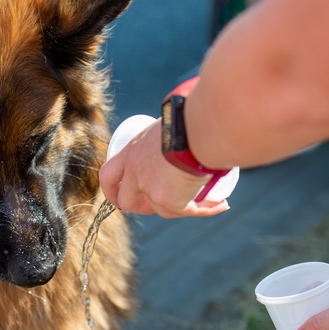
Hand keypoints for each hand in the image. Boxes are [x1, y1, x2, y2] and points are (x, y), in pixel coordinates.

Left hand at [99, 119, 229, 217]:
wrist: (199, 129)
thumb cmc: (188, 118)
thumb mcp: (166, 125)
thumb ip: (168, 133)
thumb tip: (185, 128)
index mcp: (131, 153)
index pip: (108, 177)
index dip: (112, 190)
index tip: (120, 196)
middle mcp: (135, 174)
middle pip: (128, 202)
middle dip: (144, 207)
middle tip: (165, 202)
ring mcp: (151, 190)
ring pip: (163, 210)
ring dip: (183, 206)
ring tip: (207, 197)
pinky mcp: (171, 201)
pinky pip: (189, 211)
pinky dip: (205, 208)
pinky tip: (220, 203)